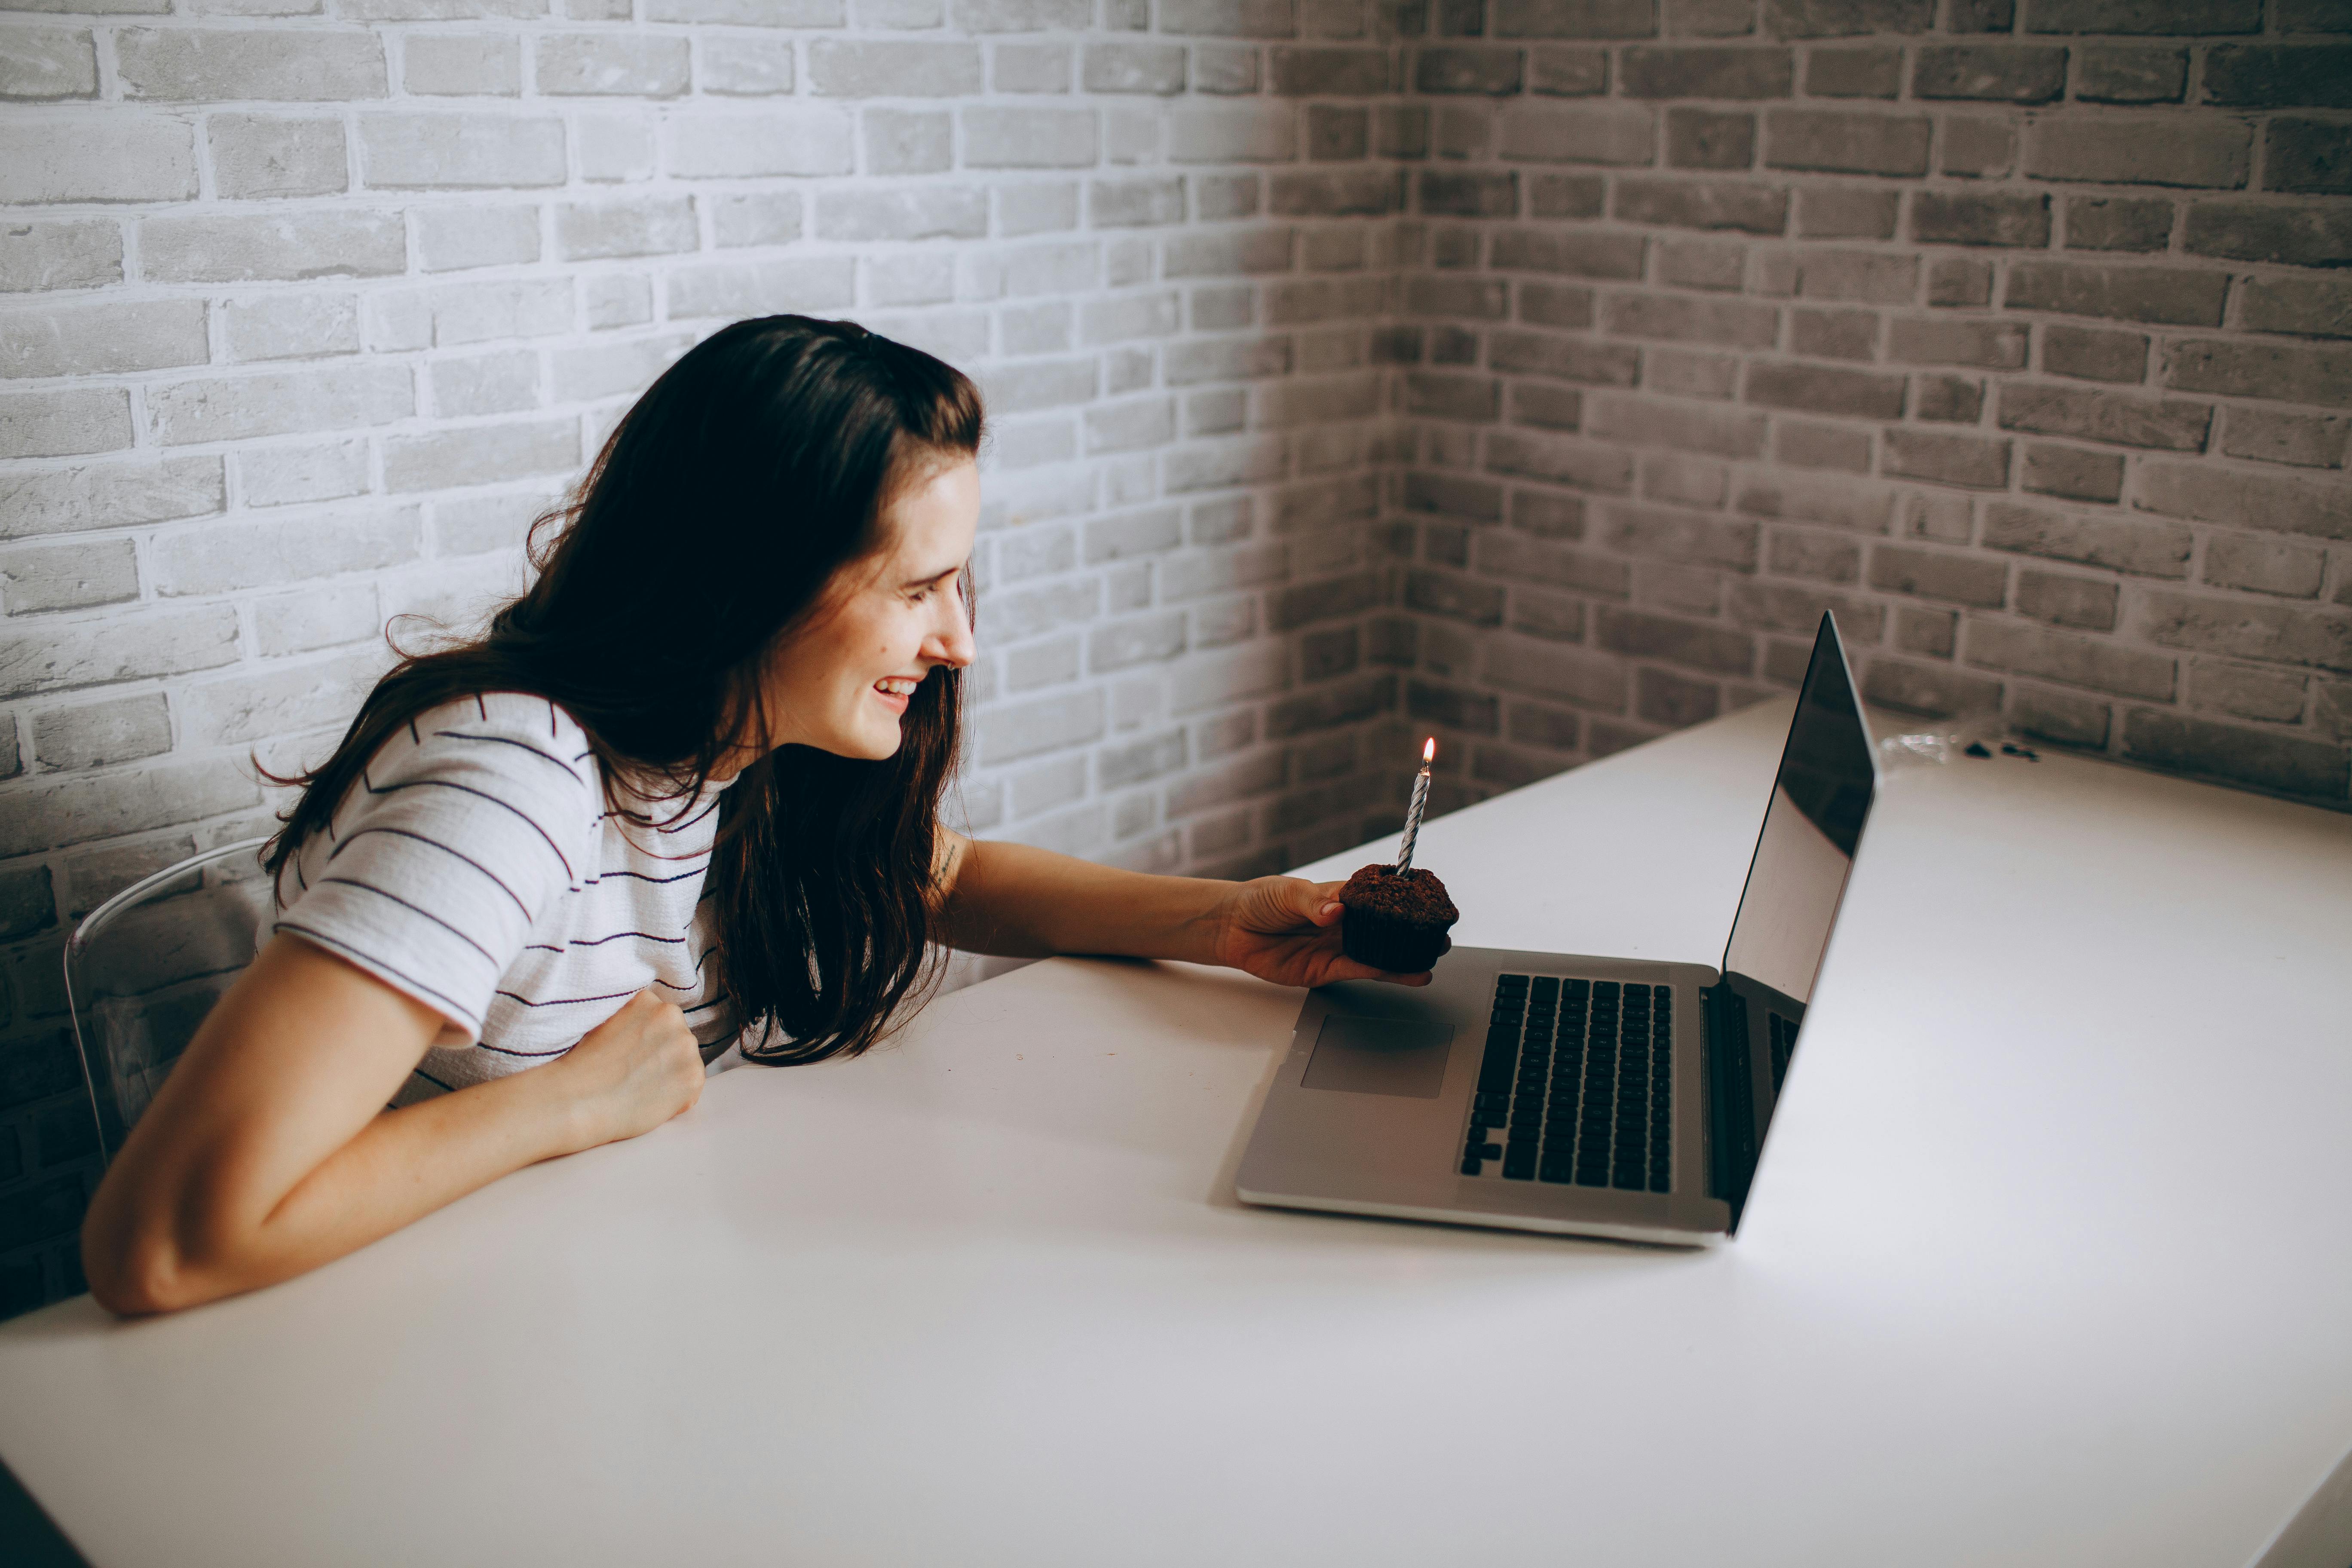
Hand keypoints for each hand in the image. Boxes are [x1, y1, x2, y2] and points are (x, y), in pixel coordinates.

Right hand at [548, 990, 705, 1149]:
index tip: (633, 1056)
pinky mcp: (693, 1077)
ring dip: (671, 1076)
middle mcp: (671, 1016)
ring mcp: (685, 1046)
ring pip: (686, 1062)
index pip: (660, 1020)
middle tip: (636, 1074)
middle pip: (676, 1038)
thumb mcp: (604, 1024)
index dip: (648, 1042)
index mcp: (647, 1000)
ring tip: (641, 1089)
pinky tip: (650, 1101)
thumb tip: (643, 1032)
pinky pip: (692, 1089)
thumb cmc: (581, 1068)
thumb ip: (631, 1020)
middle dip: (663, 1056)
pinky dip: (677, 1100)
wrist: (576, 1101)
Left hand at [1210, 876, 1433, 989]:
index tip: (1428, 898)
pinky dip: (1387, 974)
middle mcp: (1344, 922)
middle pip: (1386, 926)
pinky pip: (1363, 971)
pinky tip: (1410, 974)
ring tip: (1434, 954)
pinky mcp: (1328, 970)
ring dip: (1407, 955)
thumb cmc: (1259, 901)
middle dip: (1413, 929)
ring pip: (1381, 951)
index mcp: (1338, 895)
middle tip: (1441, 931)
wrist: (1231, 929)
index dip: (1403, 897)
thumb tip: (1335, 910)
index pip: (1378, 895)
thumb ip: (1313, 901)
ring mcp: (1338, 946)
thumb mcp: (1286, 893)